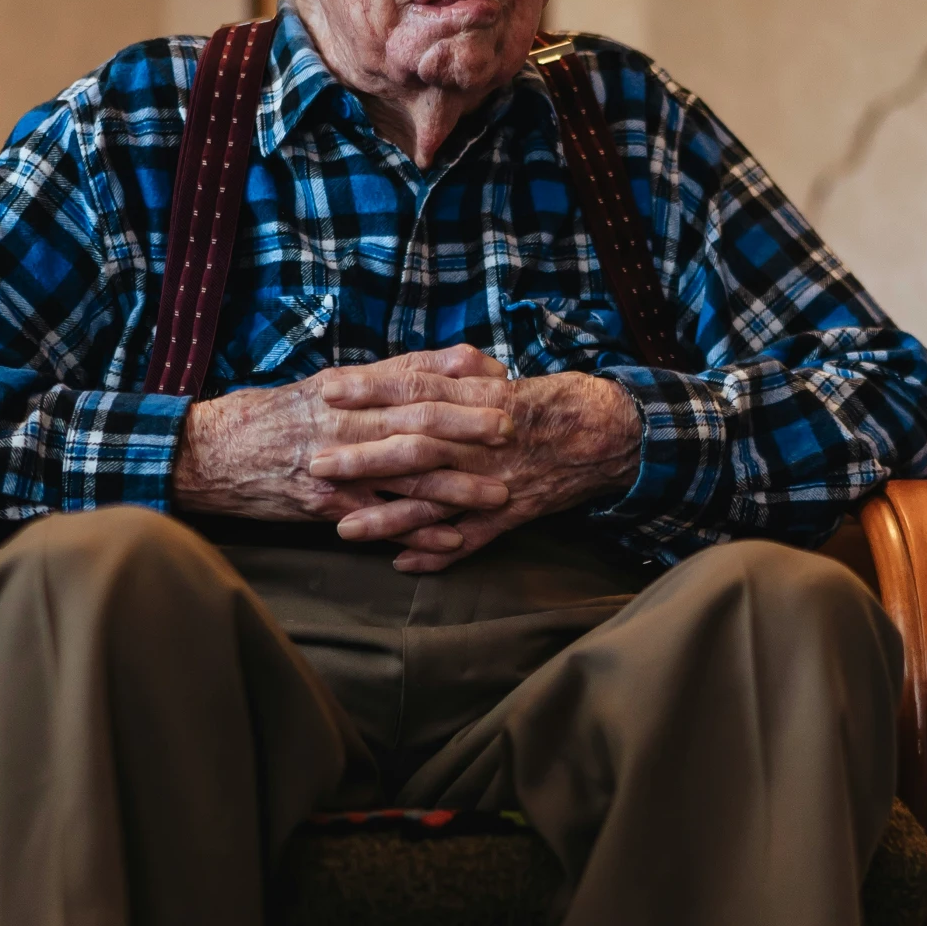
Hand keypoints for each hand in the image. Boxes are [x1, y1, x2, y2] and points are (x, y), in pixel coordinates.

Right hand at [170, 346, 519, 557]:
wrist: (209, 454)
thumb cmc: (264, 421)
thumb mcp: (315, 389)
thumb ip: (369, 382)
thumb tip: (421, 369)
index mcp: (343, 389)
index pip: (407, 376)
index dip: (454, 376)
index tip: (497, 375)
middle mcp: (343, 422)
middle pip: (417, 420)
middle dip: (469, 425)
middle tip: (515, 428)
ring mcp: (335, 464)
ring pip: (406, 473)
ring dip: (457, 484)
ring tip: (500, 492)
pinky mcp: (325, 504)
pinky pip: (380, 518)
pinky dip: (418, 530)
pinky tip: (453, 539)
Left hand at [311, 367, 642, 571]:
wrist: (611, 434)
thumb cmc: (556, 402)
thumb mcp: (510, 378)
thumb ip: (467, 372)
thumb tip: (435, 362)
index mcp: (481, 400)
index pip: (415, 390)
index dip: (371, 390)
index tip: (329, 390)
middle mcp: (483, 441)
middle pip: (414, 447)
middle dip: (363, 457)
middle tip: (315, 464)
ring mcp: (496, 482)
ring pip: (434, 501)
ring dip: (387, 517)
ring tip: (341, 529)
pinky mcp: (511, 514)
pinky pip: (470, 539)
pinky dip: (438, 552)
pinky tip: (401, 563)